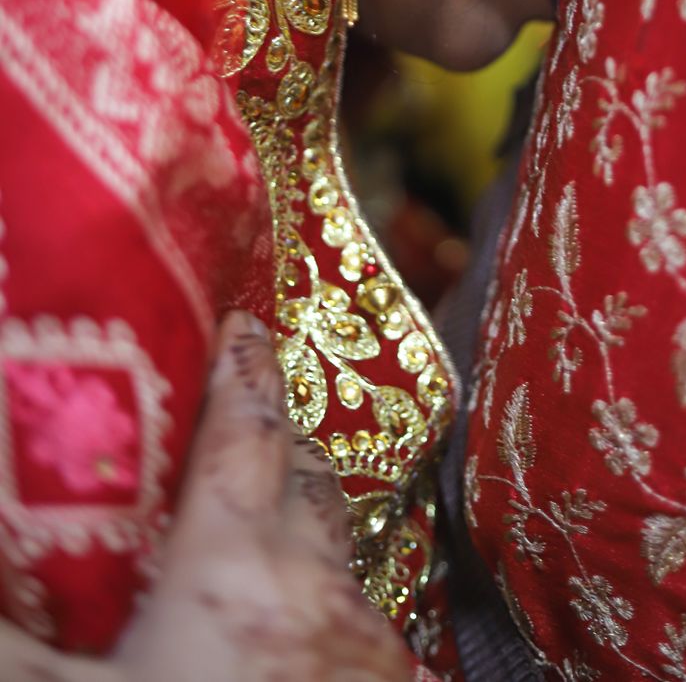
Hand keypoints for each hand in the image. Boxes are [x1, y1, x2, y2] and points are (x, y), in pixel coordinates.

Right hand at [0, 312, 412, 681]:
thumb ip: (8, 636)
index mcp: (232, 572)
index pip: (243, 436)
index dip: (241, 372)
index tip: (245, 323)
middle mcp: (314, 590)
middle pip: (305, 478)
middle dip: (278, 433)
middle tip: (254, 398)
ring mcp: (366, 648)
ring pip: (338, 546)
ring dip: (303, 514)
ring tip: (271, 503)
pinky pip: (358, 615)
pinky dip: (323, 594)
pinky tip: (293, 625)